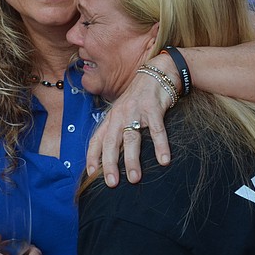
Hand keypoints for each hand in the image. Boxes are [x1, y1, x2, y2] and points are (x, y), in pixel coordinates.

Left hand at [86, 53, 174, 186]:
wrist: (158, 71)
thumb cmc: (140, 97)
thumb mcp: (124, 111)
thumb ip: (118, 129)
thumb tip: (114, 155)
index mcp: (111, 118)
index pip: (96, 139)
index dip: (92, 157)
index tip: (90, 175)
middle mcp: (120, 115)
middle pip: (111, 142)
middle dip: (110, 164)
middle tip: (111, 183)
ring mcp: (136, 111)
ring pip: (132, 139)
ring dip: (132, 160)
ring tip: (134, 179)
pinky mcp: (153, 108)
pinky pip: (156, 130)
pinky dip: (160, 146)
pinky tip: (164, 160)